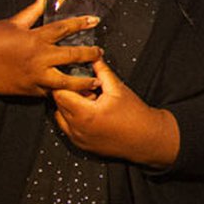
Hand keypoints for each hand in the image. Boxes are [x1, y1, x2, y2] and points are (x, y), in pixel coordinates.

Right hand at [0, 0, 100, 104]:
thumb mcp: (11, 23)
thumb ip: (30, 13)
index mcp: (34, 38)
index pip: (64, 29)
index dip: (81, 23)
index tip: (95, 21)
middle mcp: (38, 58)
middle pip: (71, 56)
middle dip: (89, 55)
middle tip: (100, 54)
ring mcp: (34, 77)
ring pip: (65, 81)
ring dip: (82, 82)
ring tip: (94, 82)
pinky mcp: (29, 91)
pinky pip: (49, 93)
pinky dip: (61, 93)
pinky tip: (73, 94)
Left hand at [52, 56, 180, 167]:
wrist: (146, 139)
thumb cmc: (135, 116)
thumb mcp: (118, 88)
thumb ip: (102, 71)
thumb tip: (94, 57)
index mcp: (85, 114)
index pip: (60, 93)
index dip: (65, 81)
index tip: (73, 75)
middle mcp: (78, 128)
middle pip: (58, 104)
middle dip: (68, 93)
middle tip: (85, 87)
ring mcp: (78, 139)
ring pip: (60, 116)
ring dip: (69, 106)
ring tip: (88, 102)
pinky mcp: (81, 145)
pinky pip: (67, 128)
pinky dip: (72, 118)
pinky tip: (89, 113)